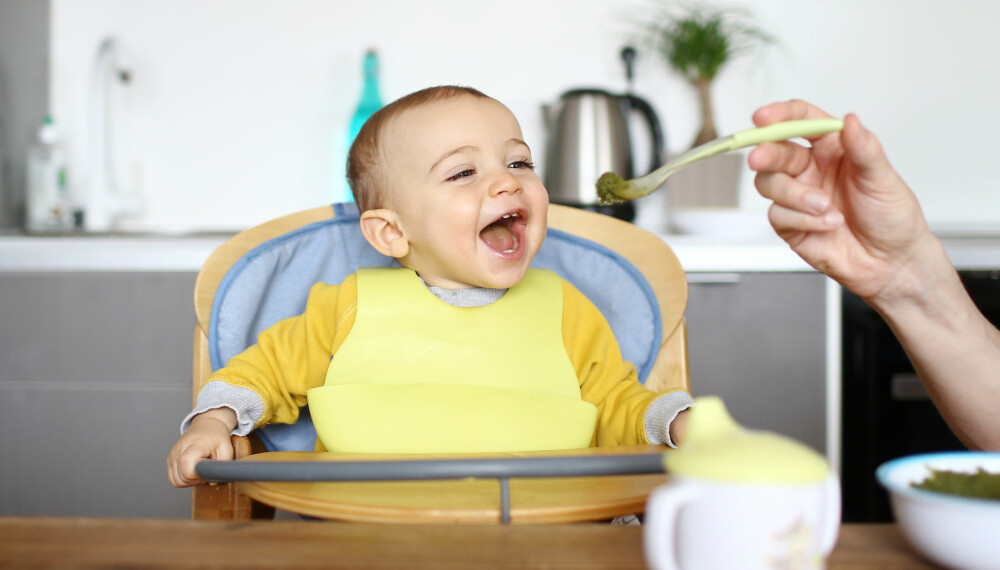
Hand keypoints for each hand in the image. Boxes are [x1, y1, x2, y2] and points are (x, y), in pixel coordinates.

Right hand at [166, 408, 236, 487]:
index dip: (198, 475)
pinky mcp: (169, 460)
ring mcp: (172, 455)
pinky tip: (193, 470)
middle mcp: (179, 450)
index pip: (187, 468)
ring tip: (200, 468)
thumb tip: (213, 482)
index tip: (206, 468)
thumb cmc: (216, 437)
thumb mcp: (227, 449)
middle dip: (196, 479)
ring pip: (177, 481)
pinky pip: (173, 479)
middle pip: (182, 478)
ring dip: (189, 480)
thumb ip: (222, 466)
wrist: (207, 426)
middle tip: (206, 467)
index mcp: (194, 446)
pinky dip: (183, 479)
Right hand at [747, 100, 933, 302]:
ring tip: (825, 208)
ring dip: (794, 195)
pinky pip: (777, 214)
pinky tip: (826, 225)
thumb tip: (851, 120)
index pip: (800, 121)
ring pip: (768, 183)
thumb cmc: (891, 218)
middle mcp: (810, 169)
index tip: (763, 117)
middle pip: (774, 151)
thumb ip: (864, 148)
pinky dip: (802, 219)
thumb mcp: (883, 178)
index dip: (780, 115)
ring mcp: (797, 197)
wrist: (891, 263)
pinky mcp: (790, 224)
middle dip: (764, 154)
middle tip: (759, 159)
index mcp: (832, 149)